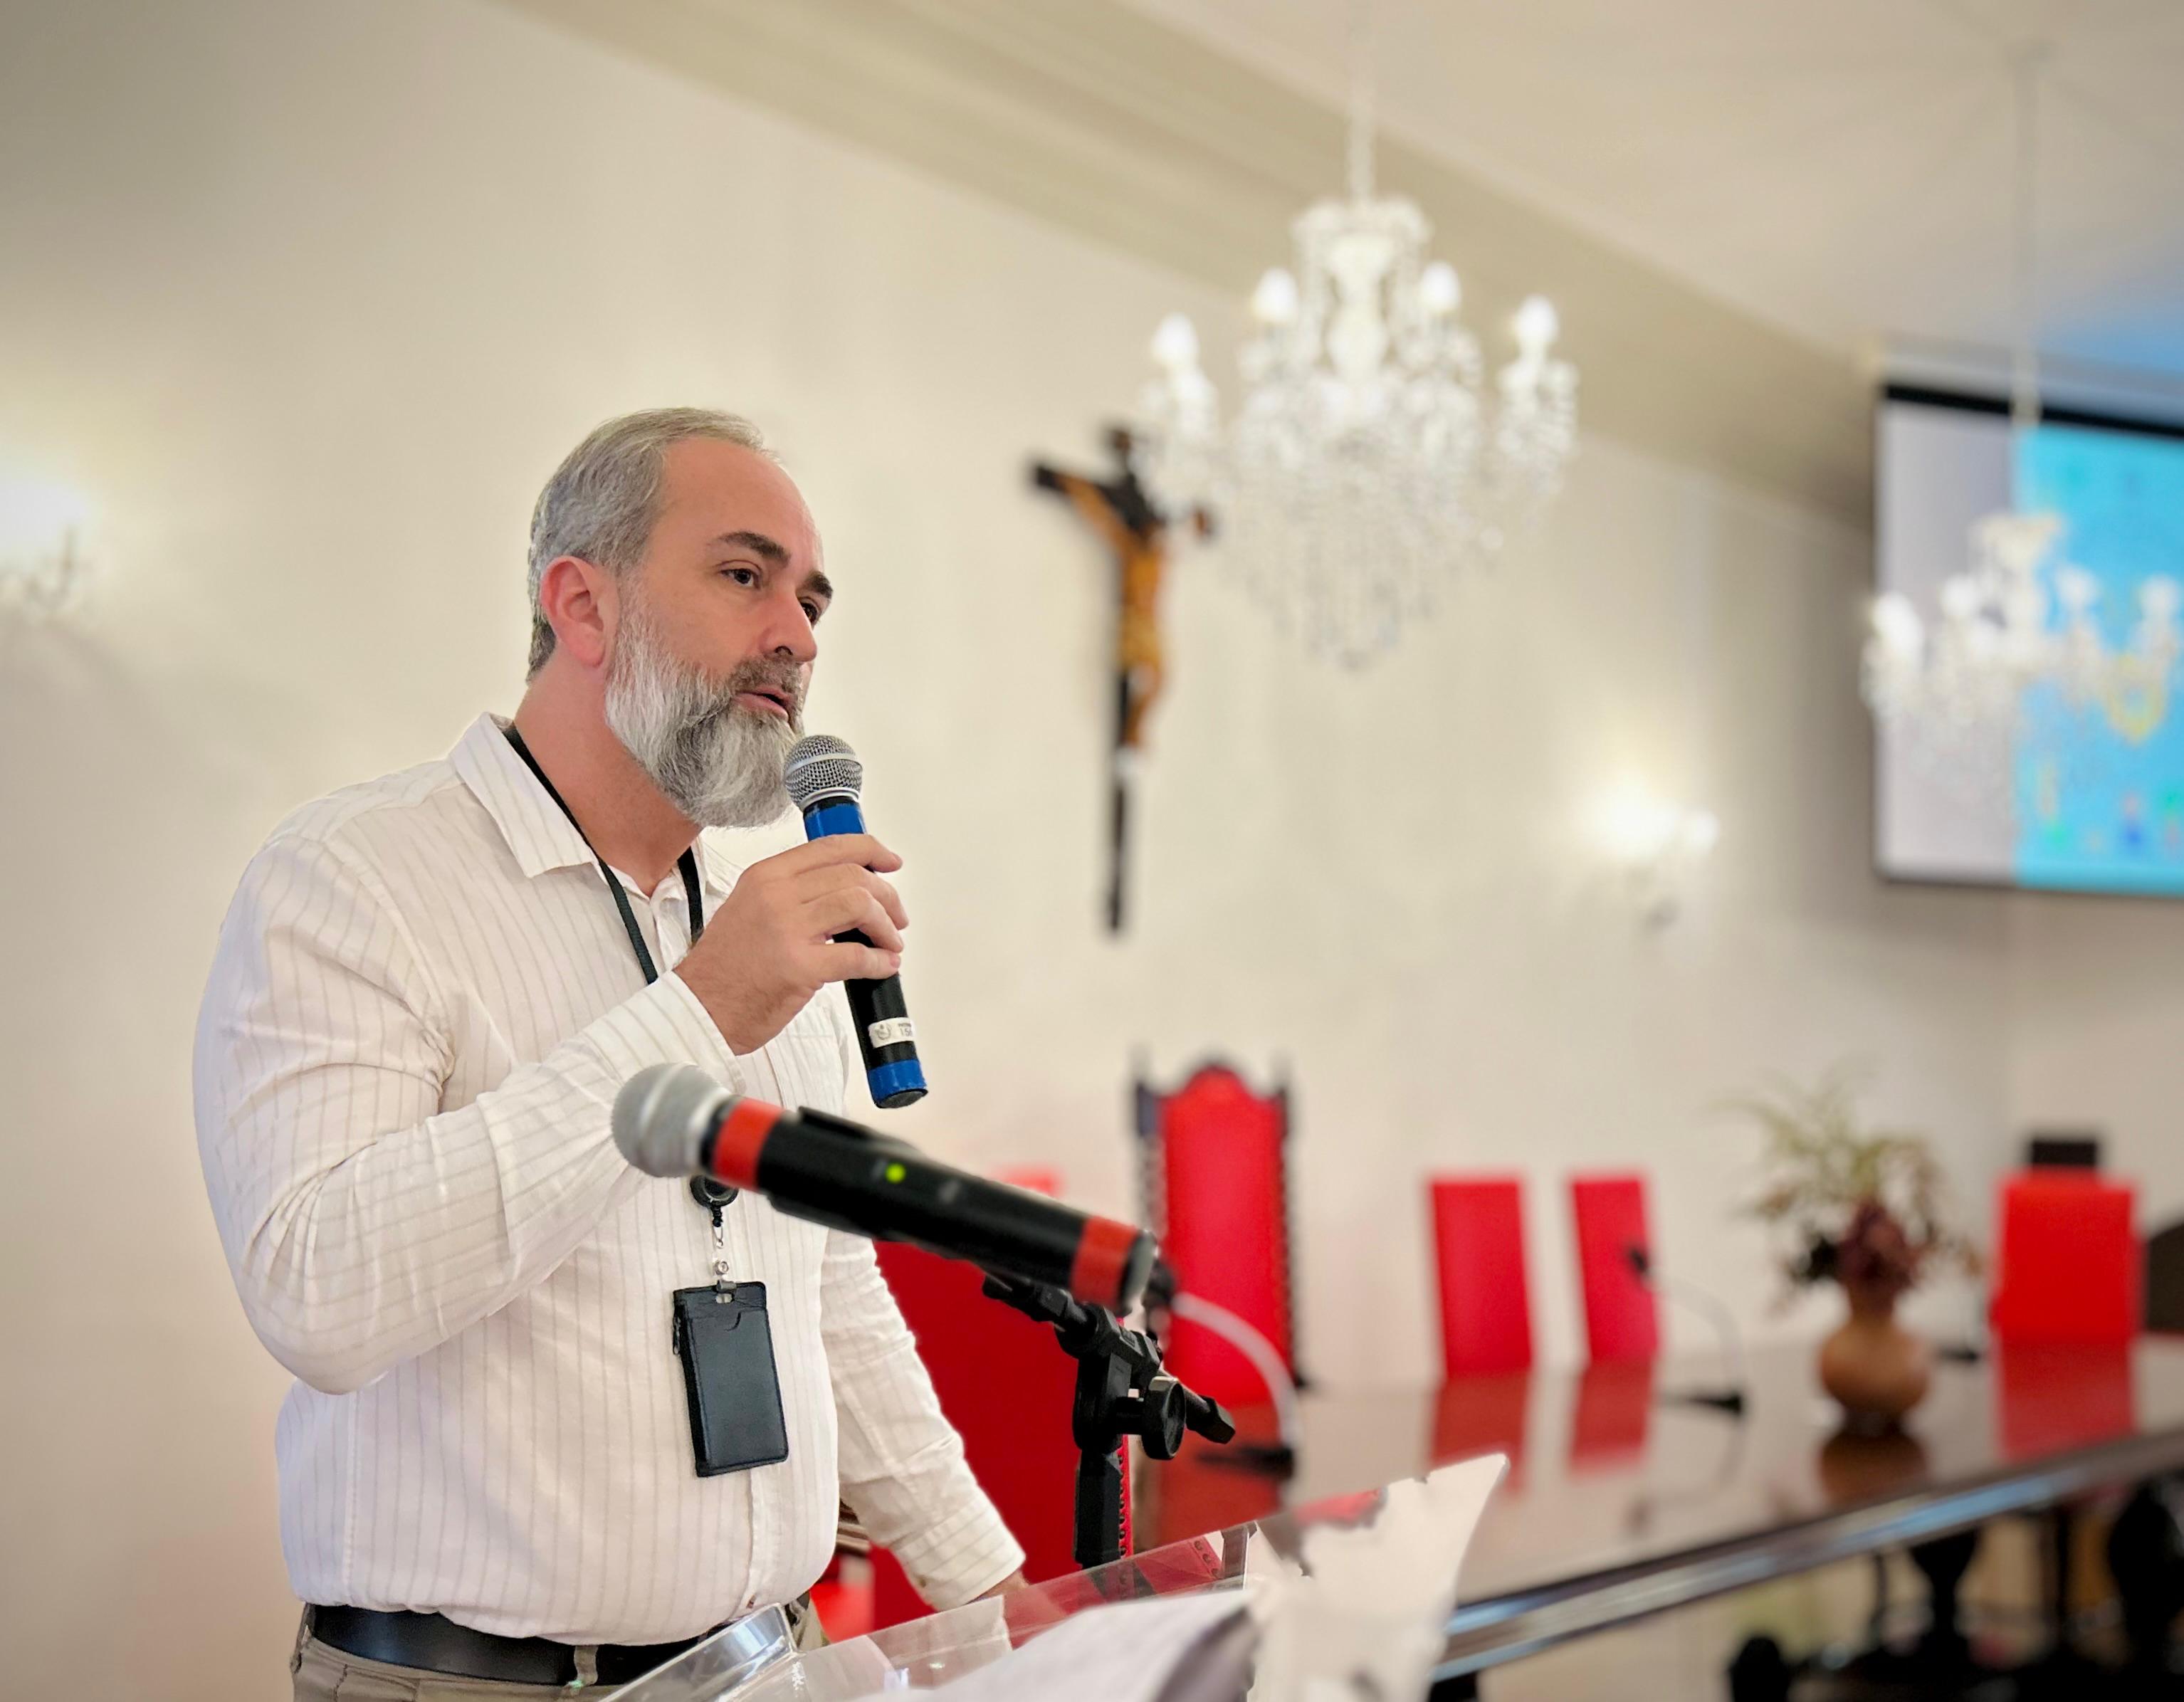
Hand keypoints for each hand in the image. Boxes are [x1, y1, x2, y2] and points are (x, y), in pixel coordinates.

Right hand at [674, 833, 906, 1054]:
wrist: (699, 1009)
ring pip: (860, 905)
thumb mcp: (750, 909)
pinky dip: (880, 961)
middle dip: (886, 896)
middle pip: (853, 875)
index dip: (870, 851)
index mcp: (765, 877)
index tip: (889, 862)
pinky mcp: (800, 967)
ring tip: (889, 943)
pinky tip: (883, 966)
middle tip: (895, 917)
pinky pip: (857, 956)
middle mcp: (776, 895)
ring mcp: (787, 929)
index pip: (830, 848)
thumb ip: (792, 895)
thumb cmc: (724, 968)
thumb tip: (844, 893)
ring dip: (886, 926)